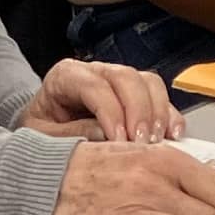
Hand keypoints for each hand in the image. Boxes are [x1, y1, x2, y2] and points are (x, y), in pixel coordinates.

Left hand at [19, 56, 184, 142]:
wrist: (44, 129)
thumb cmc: (42, 130)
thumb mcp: (44, 136)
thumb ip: (71, 134)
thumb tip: (105, 137)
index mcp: (66, 76)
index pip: (95, 86)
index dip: (111, 113)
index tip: (119, 141)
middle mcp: (95, 72)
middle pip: (127, 78)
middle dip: (138, 111)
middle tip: (141, 143)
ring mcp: (118, 81)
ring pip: (148, 82)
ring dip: (157, 112)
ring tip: (155, 142)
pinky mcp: (136, 95)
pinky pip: (159, 97)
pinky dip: (169, 115)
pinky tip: (172, 135)